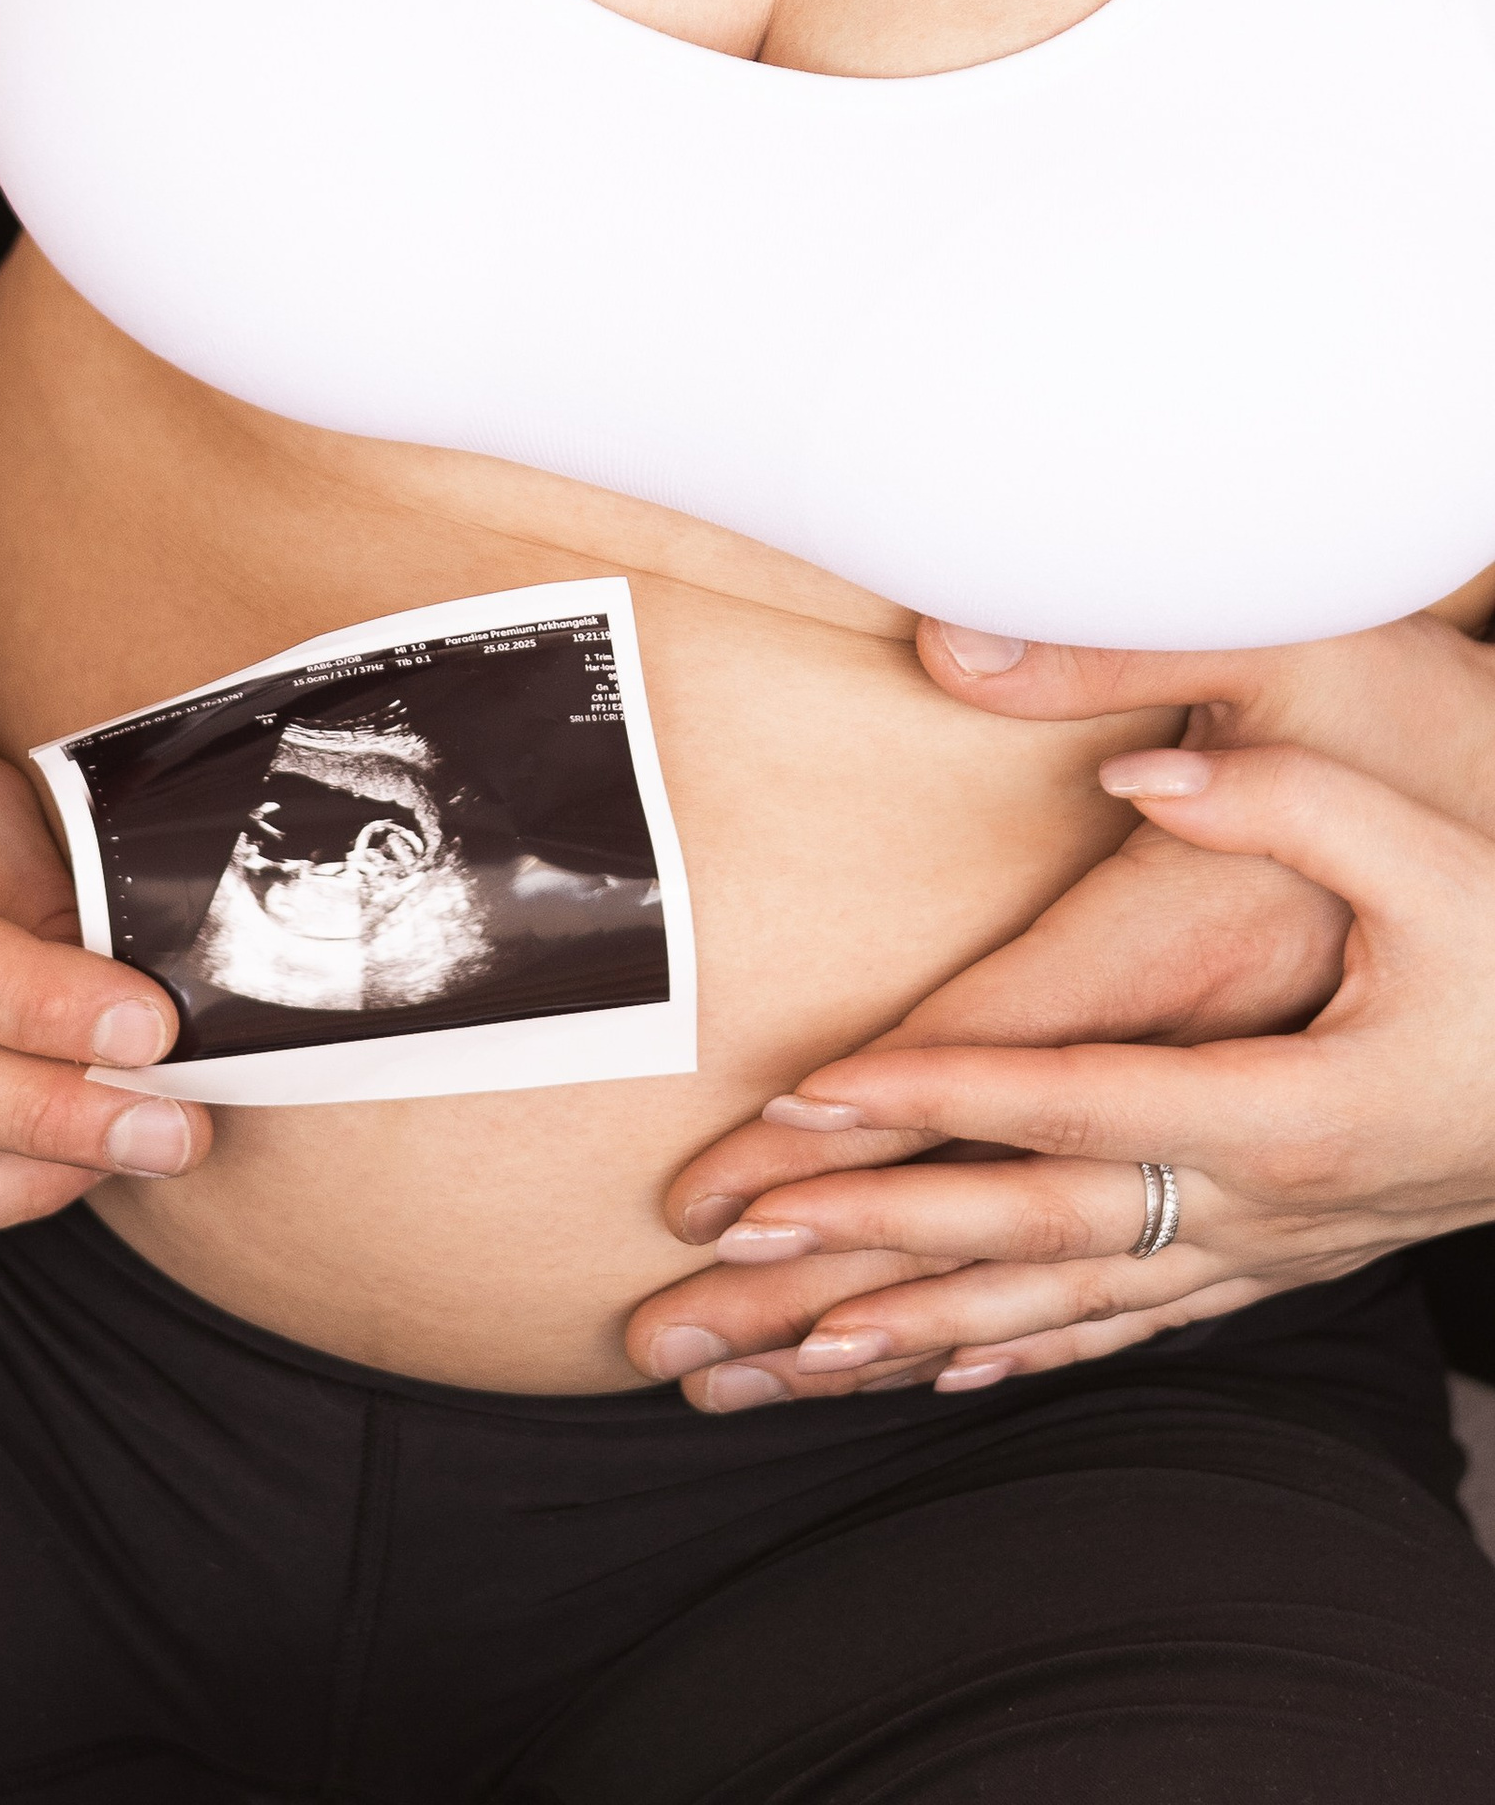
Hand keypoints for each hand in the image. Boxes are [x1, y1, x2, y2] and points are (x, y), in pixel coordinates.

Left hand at [629, 733, 1494, 1408]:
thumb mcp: (1431, 850)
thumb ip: (1287, 799)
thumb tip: (1138, 773)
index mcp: (1287, 1105)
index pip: (1071, 1100)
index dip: (933, 1094)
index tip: (807, 1095)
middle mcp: (1266, 1204)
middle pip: (1033, 1229)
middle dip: (869, 1238)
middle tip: (722, 1243)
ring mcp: (1271, 1248)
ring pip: (1065, 1304)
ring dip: (915, 1331)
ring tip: (774, 1357)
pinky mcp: (1279, 1255)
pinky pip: (1128, 1322)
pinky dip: (1024, 1352)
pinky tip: (938, 1374)